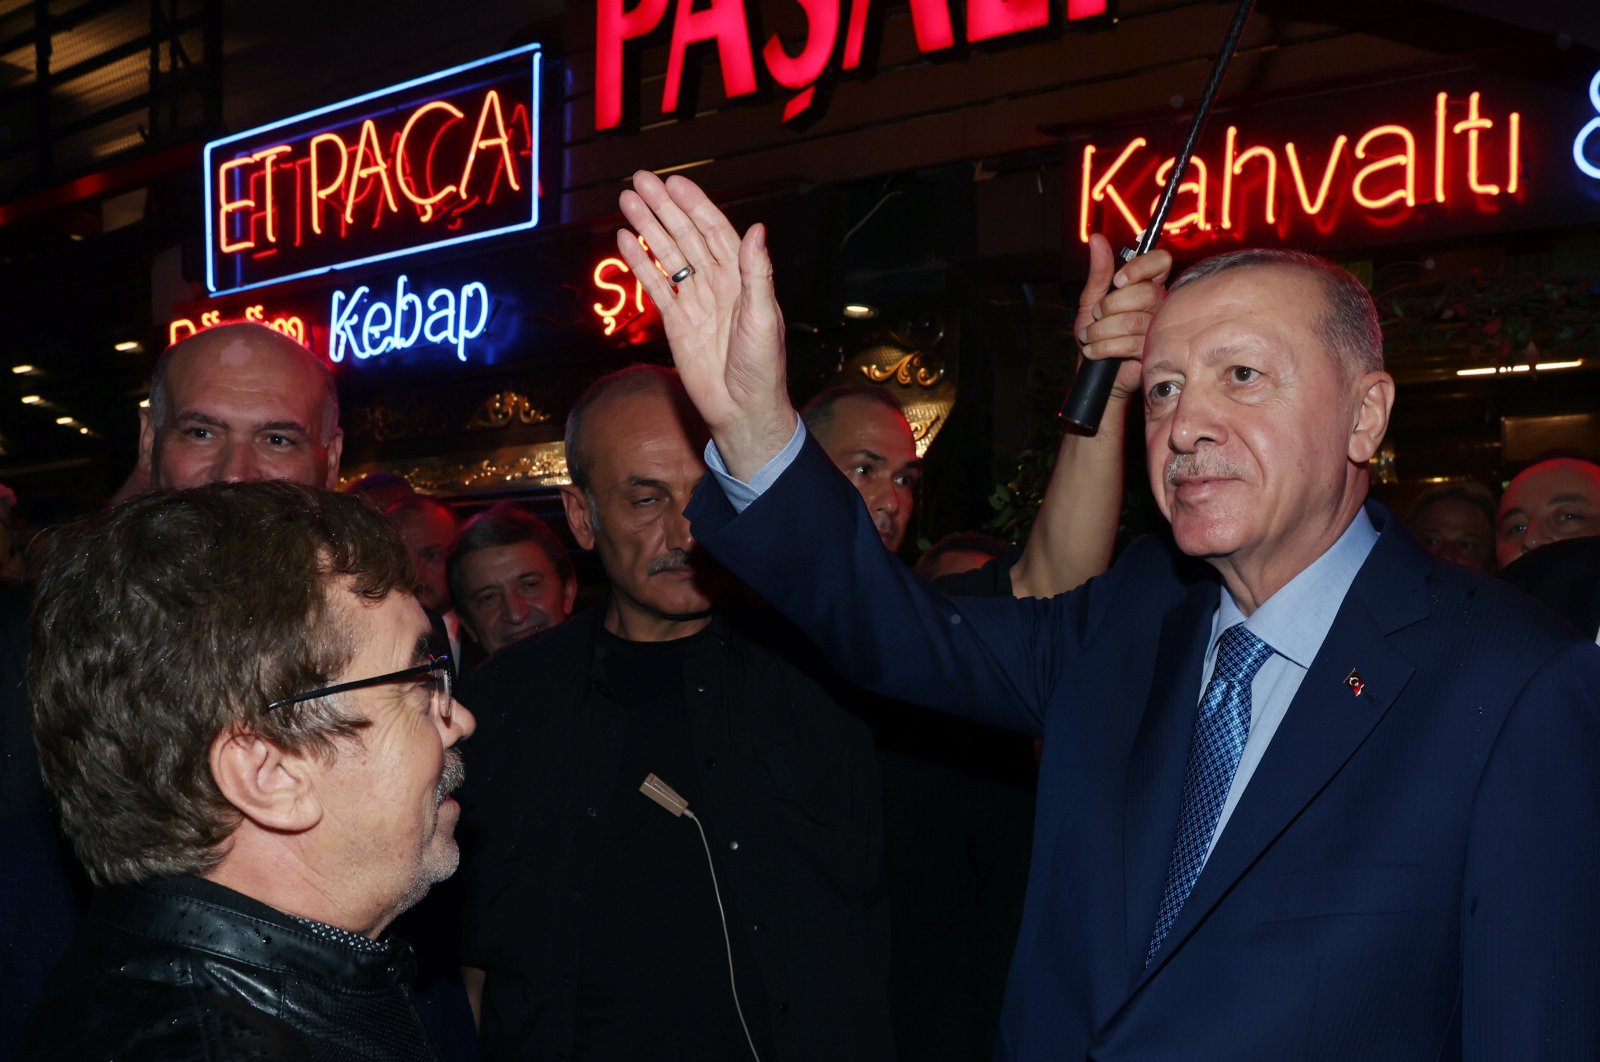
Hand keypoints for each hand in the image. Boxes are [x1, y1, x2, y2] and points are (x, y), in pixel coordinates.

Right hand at [617, 171, 796, 479]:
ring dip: (648, 228)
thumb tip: (757, 230)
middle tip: (639, 181)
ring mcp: (695, 301)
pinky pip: (656, 286)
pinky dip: (641, 263)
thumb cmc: (763, 368)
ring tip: (626, 201)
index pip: (715, 231)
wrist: (742, 409)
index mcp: (742, 278)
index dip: (695, 206)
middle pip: (686, 236)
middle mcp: (718, 283)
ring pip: (668, 256)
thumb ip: (757, 274)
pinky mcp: (676, 322)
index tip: (674, 184)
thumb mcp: (765, 318)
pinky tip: (624, 240)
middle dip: (664, 208)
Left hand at [1074, 234, 1171, 400]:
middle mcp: (1159, 304)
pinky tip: (1094, 351)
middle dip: (1109, 306)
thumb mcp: (1091, 299)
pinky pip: (1130, 343)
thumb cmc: (1095, 334)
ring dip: (1101, 330)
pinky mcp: (1153, 352)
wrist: (1093, 371)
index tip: (1118, 281)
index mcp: (1147, 285)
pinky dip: (1103, 347)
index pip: (1161, 262)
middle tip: (1096, 316)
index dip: (1140, 268)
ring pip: (1133, 320)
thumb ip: (1099, 271)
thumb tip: (1097, 238)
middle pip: (1145, 293)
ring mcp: (1159, 328)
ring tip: (1091, 336)